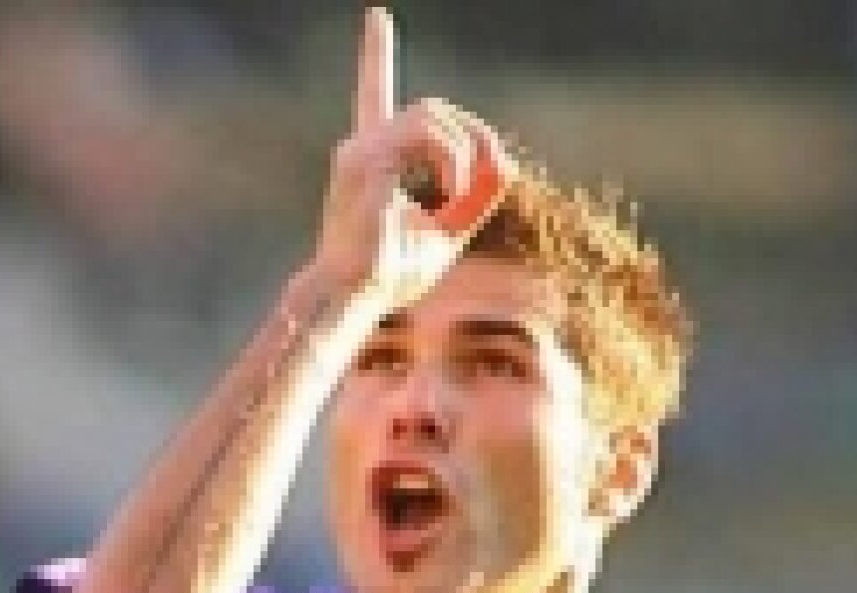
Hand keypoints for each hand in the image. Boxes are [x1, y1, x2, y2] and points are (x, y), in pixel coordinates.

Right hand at [308, 7, 513, 305]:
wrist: (352, 299)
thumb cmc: (389, 275)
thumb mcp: (446, 234)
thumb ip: (472, 199)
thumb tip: (504, 165)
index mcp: (374, 160)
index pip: (374, 95)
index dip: (376, 55)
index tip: (378, 16)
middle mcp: (361, 148)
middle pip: (432, 109)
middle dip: (475, 135)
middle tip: (493, 175)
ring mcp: (360, 152)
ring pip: (431, 116)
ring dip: (464, 152)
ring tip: (462, 197)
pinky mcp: (366, 164)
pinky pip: (427, 140)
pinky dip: (453, 167)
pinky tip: (449, 201)